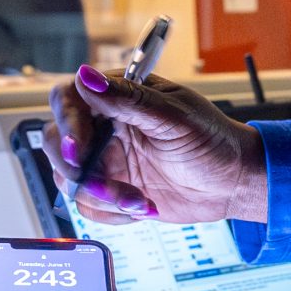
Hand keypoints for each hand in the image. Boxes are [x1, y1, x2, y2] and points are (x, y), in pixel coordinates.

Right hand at [47, 66, 266, 224]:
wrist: (233, 183)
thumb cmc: (214, 140)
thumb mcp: (175, 117)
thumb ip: (129, 99)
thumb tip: (88, 77)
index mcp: (119, 97)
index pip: (69, 98)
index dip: (66, 122)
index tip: (78, 148)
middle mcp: (105, 126)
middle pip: (57, 141)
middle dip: (75, 169)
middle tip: (104, 186)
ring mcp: (106, 159)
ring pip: (69, 178)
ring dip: (101, 196)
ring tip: (138, 200)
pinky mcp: (111, 189)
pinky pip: (88, 205)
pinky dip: (110, 213)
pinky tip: (141, 207)